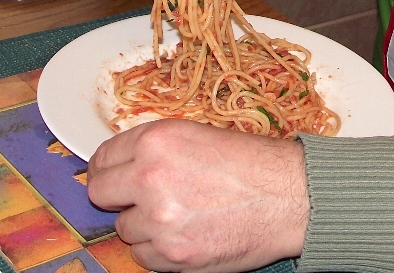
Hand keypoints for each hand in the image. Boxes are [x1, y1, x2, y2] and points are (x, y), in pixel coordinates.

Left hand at [87, 119, 308, 272]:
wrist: (292, 197)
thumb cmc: (256, 165)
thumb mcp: (201, 136)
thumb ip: (158, 150)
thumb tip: (124, 167)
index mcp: (158, 140)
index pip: (104, 157)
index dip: (111, 168)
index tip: (116, 176)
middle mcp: (152, 176)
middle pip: (101, 193)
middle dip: (118, 197)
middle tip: (141, 199)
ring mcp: (160, 219)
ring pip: (125, 229)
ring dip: (146, 226)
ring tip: (183, 215)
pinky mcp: (172, 255)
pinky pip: (144, 257)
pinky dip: (161, 250)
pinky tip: (189, 233)